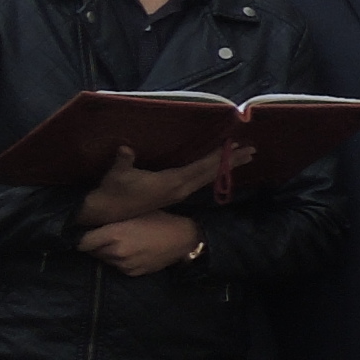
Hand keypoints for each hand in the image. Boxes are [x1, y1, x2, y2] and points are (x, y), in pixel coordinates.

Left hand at [79, 211, 198, 276]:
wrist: (185, 239)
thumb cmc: (160, 220)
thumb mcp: (134, 213)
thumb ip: (112, 219)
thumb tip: (92, 222)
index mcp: (113, 235)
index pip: (82, 242)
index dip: (80, 237)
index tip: (82, 232)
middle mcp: (115, 252)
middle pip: (92, 251)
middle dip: (95, 243)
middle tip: (104, 234)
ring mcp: (123, 265)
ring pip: (104, 259)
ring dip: (106, 252)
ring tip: (120, 242)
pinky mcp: (132, 273)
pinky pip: (117, 266)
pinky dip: (119, 260)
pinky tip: (131, 251)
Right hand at [81, 142, 239, 226]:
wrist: (107, 211)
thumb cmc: (113, 190)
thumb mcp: (117, 174)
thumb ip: (124, 161)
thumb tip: (126, 149)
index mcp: (172, 182)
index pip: (201, 168)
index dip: (219, 158)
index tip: (236, 148)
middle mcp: (181, 188)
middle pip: (211, 173)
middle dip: (231, 162)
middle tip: (252, 151)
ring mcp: (179, 193)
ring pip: (208, 178)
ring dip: (225, 167)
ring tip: (242, 157)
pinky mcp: (175, 194)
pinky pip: (200, 181)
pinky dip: (213, 172)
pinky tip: (219, 168)